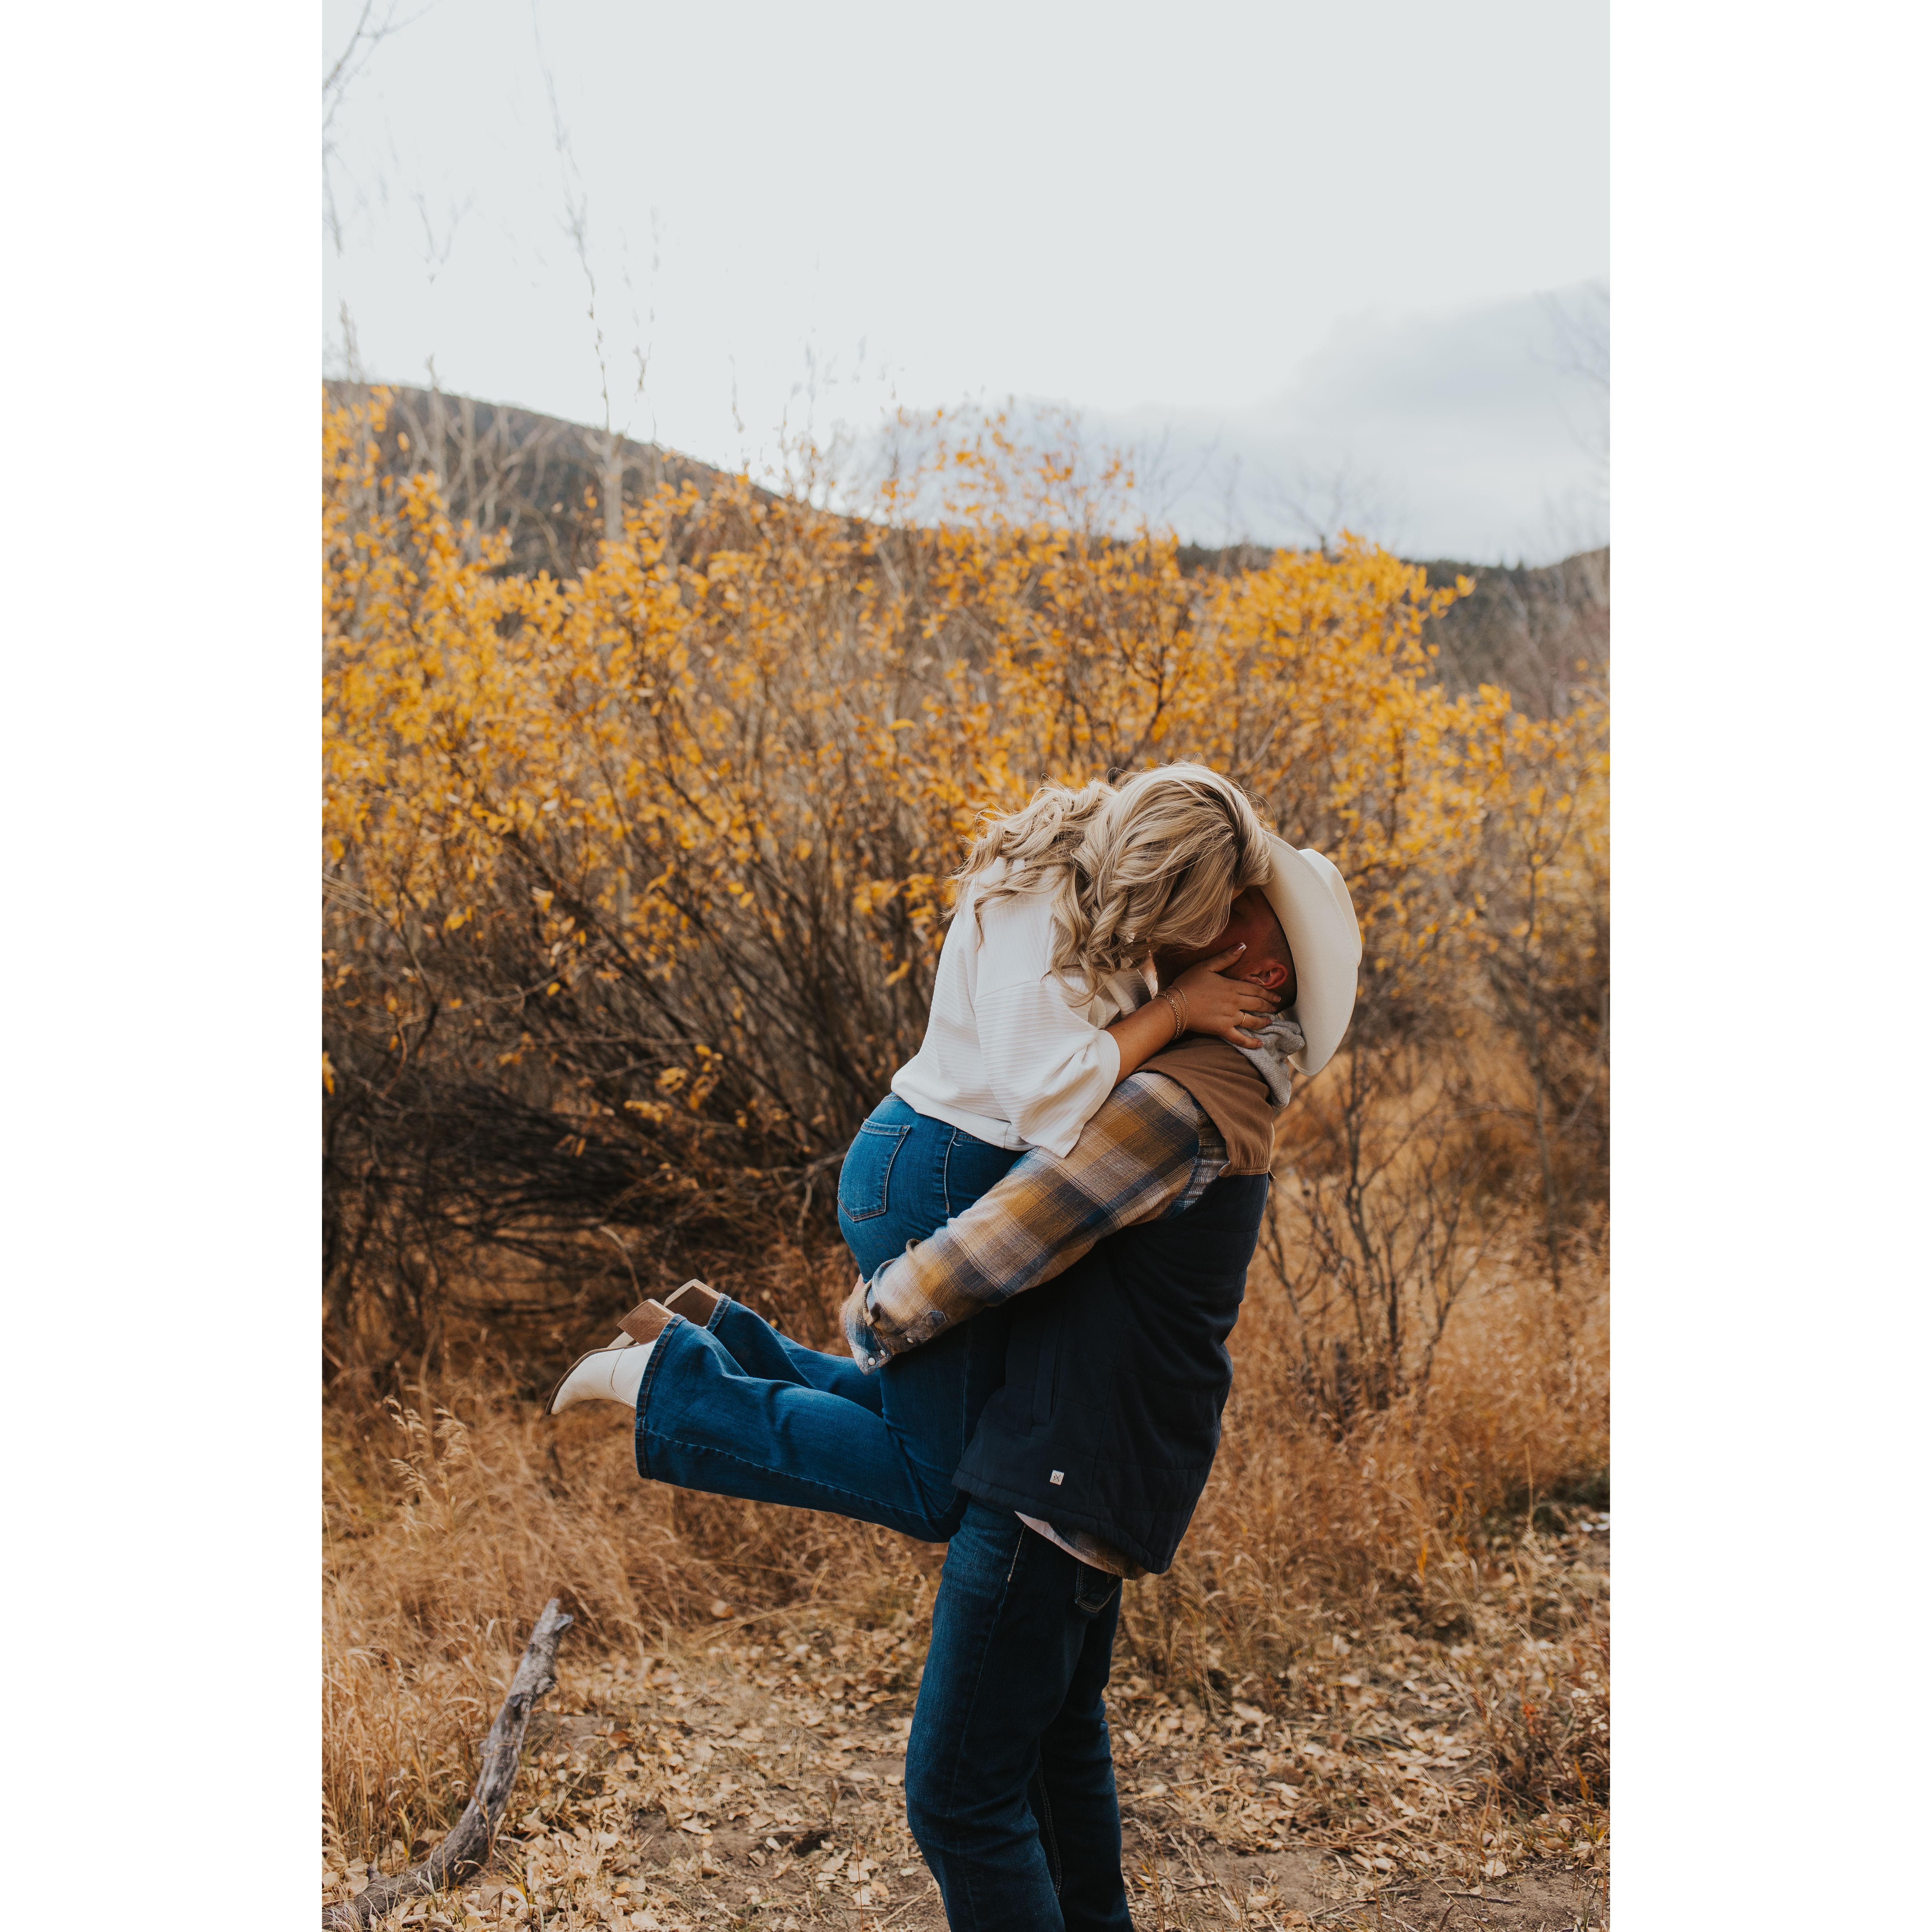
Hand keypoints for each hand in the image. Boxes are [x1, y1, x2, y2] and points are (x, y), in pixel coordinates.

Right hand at [1166, 945, 1280, 1049]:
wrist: (1175, 1005)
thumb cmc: (1188, 983)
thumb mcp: (1206, 966)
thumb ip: (1226, 957)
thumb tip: (1243, 945)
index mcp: (1232, 987)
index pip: (1256, 990)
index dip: (1268, 993)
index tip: (1276, 996)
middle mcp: (1234, 1002)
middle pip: (1257, 1004)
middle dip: (1269, 1006)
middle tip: (1276, 1007)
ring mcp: (1229, 1017)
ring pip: (1252, 1021)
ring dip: (1263, 1021)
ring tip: (1270, 1021)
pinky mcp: (1222, 1030)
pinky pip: (1240, 1038)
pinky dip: (1251, 1043)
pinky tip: (1260, 1045)